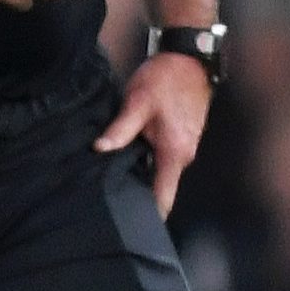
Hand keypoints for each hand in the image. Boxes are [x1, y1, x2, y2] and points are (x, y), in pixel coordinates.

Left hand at [96, 49, 212, 217]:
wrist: (189, 60)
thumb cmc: (165, 80)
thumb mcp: (137, 103)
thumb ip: (121, 129)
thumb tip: (100, 149)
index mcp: (175, 152)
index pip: (164, 195)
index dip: (150, 215)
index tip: (135, 230)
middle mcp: (184, 154)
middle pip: (160, 186)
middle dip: (139, 196)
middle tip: (109, 206)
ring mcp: (185, 146)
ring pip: (160, 171)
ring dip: (141, 177)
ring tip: (112, 185)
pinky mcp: (181, 137)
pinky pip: (163, 158)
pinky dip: (147, 162)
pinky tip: (126, 160)